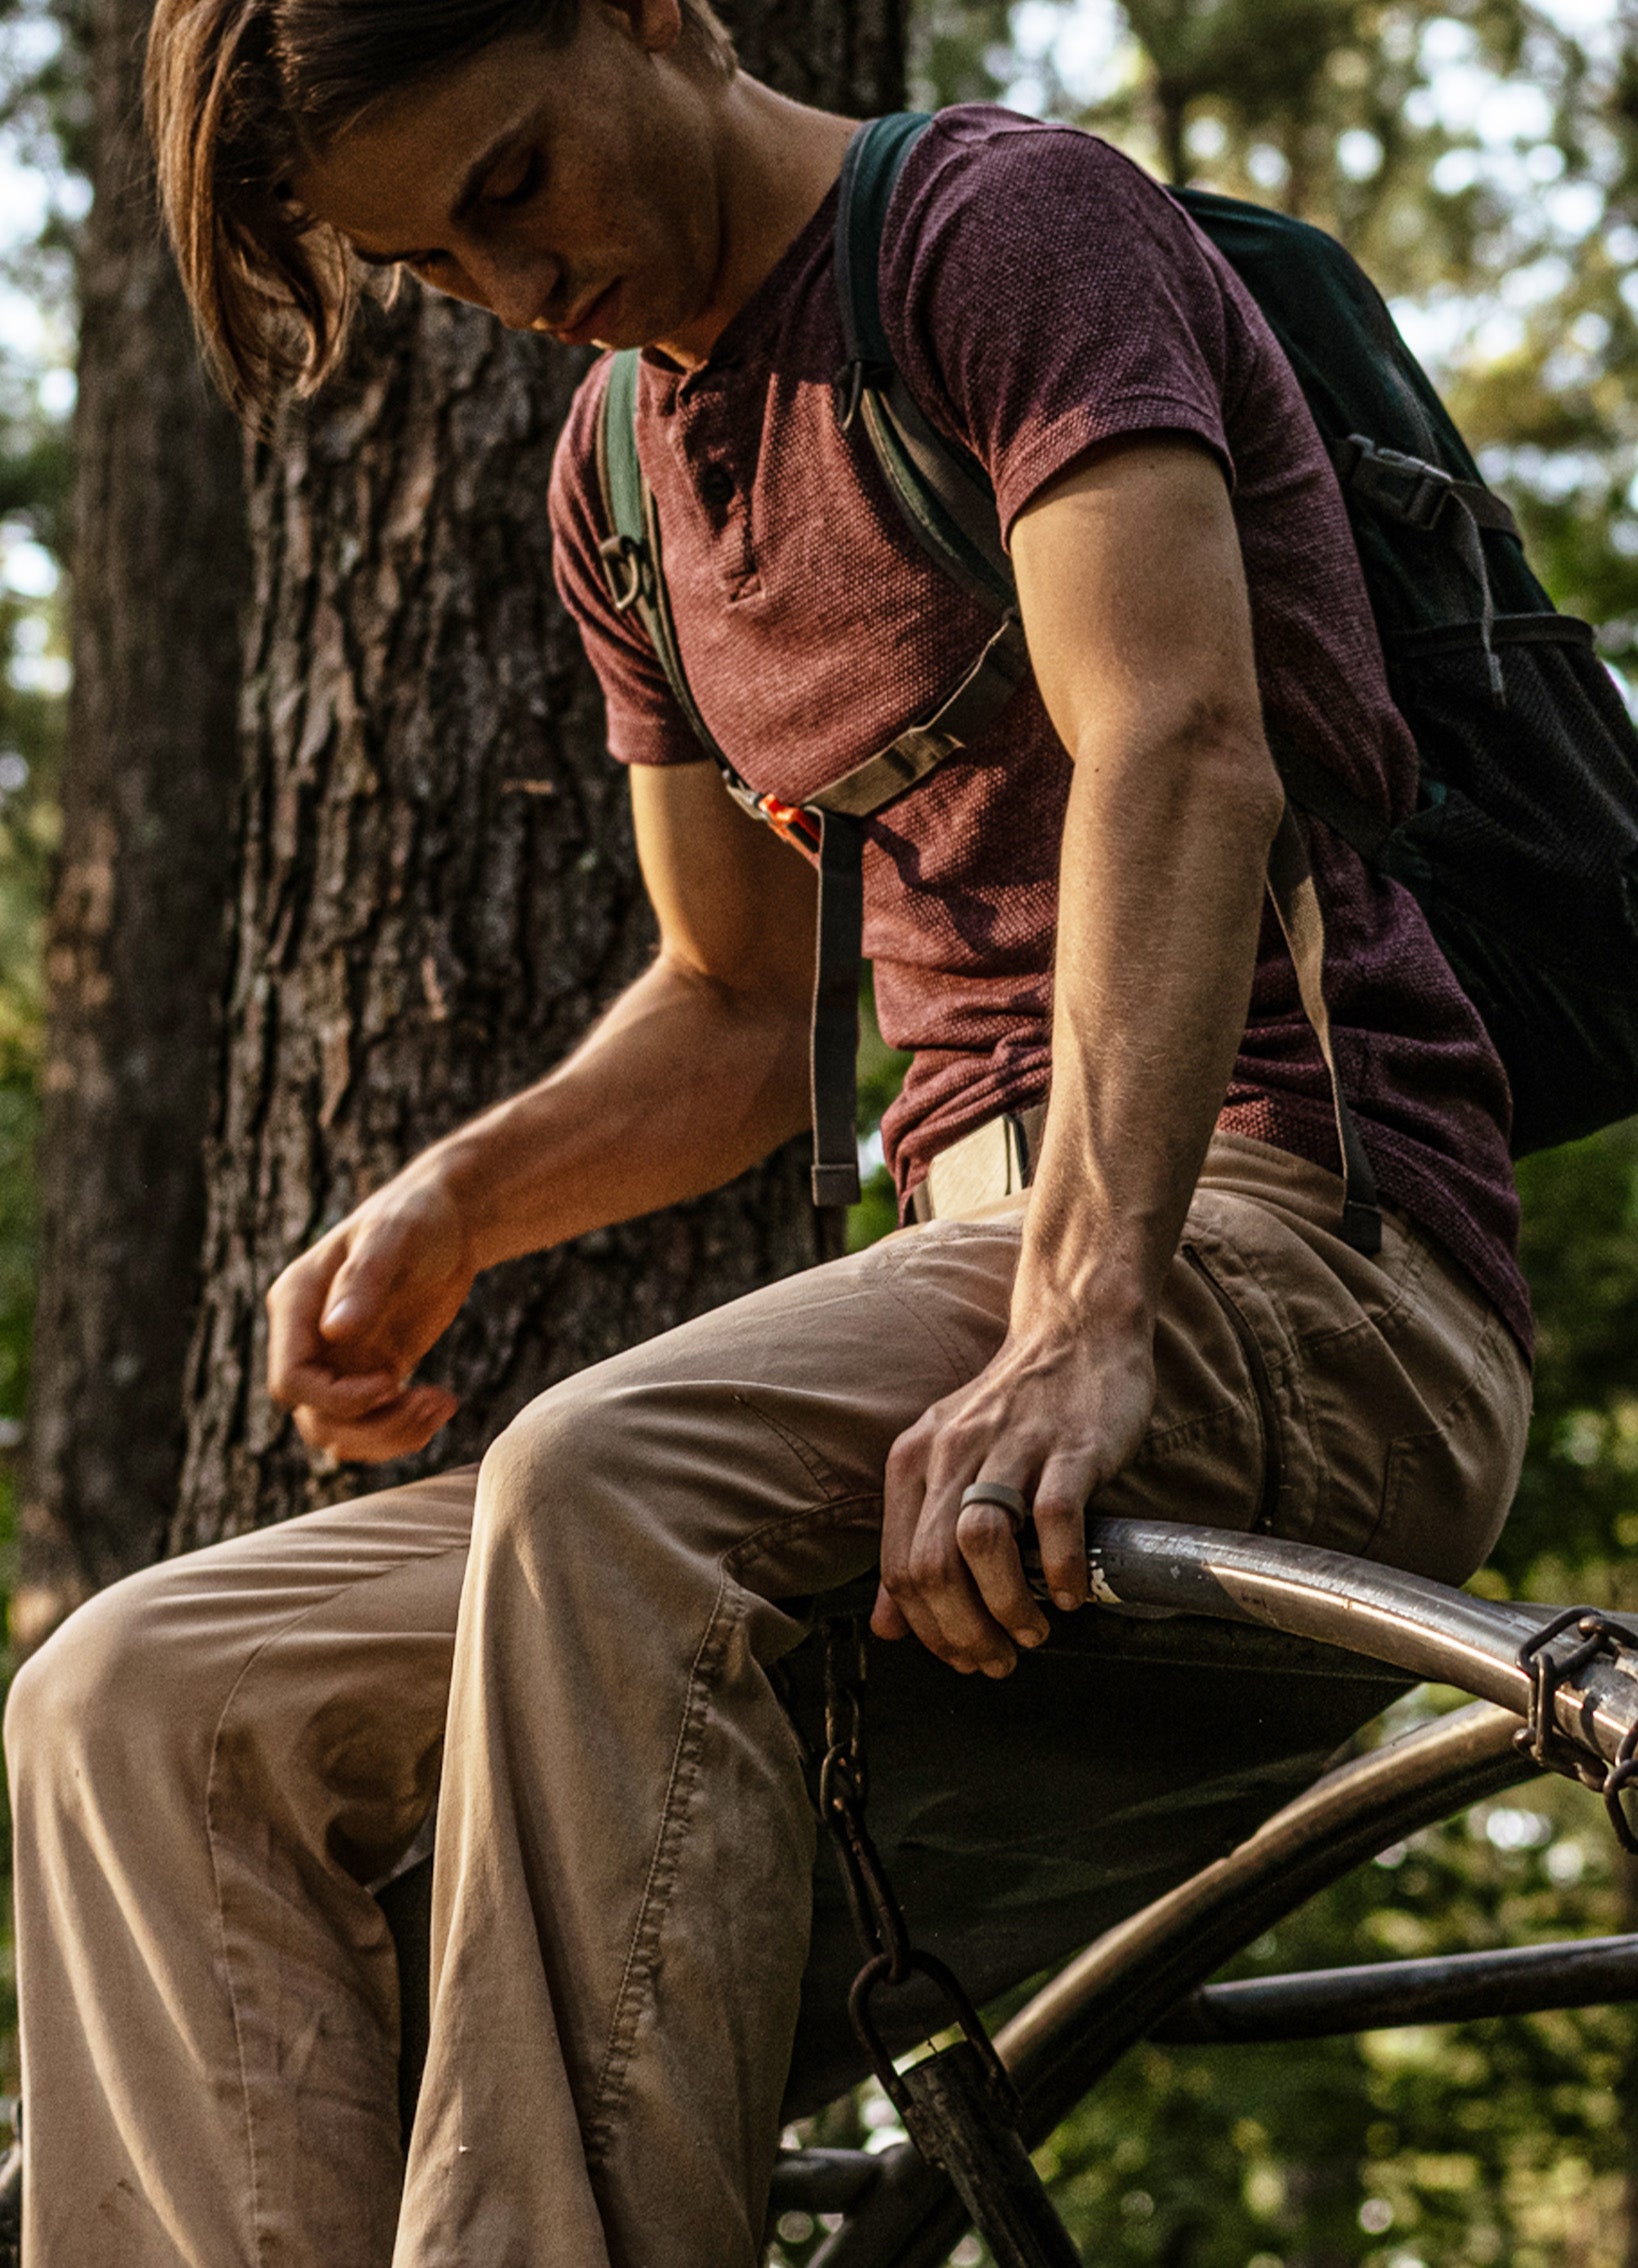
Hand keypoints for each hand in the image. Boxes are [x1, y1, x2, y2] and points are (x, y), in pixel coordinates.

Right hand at [265, 1165, 475, 1462]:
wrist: (449, 1221)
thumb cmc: (417, 1216)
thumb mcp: (394, 1238)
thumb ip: (363, 1280)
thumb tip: (334, 1332)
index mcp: (297, 1303)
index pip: (292, 1379)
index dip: (336, 1398)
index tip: (392, 1382)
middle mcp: (309, 1338)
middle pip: (314, 1418)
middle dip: (371, 1425)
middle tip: (431, 1402)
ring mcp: (338, 1360)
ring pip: (340, 1433)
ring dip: (390, 1435)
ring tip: (442, 1405)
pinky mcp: (370, 1373)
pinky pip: (370, 1426)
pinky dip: (403, 1431)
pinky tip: (443, 1405)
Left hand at [871, 1313, 1155, 1676]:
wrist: (1076, 1330)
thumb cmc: (1015, 1409)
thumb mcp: (947, 1462)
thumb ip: (915, 1539)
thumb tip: (886, 1626)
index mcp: (915, 1460)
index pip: (901, 1568)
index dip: (928, 1629)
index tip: (963, 1657)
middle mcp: (953, 1452)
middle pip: (934, 1566)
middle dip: (963, 1632)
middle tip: (997, 1660)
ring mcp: (1012, 1446)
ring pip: (982, 1544)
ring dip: (1006, 1606)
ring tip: (1031, 1631)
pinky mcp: (1069, 1445)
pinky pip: (1054, 1519)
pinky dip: (1060, 1568)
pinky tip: (1070, 1594)